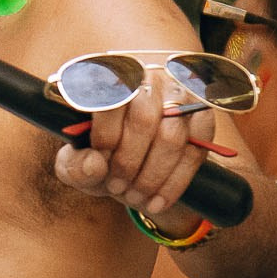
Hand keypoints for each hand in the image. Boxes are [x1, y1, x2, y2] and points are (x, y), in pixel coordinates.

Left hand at [53, 87, 209, 222]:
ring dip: (152, 175)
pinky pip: (196, 150)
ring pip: (172, 135)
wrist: (134, 158)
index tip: (101, 163)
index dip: (106, 137)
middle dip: (129, 162)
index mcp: (109, 77)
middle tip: (117, 188)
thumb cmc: (100, 154)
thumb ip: (75, 165)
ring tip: (135, 197)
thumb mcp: (77, 162)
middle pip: (144, 118)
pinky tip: (158, 201)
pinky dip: (176, 182)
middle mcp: (146, 76)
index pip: (112, 98)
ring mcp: (178, 92)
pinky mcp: (202, 114)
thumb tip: (95, 164)